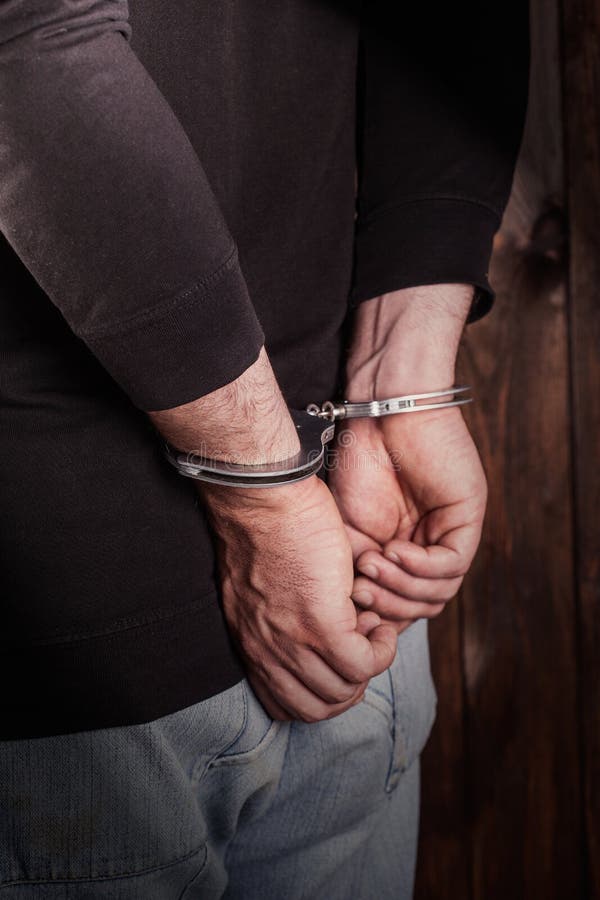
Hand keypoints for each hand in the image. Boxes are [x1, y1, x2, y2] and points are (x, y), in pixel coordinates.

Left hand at [200, 475, 397, 721]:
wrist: (261, 499)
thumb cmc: (265, 528)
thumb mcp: (260, 588)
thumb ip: (278, 618)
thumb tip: (312, 630)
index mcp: (251, 644)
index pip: (284, 703)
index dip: (319, 689)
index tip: (335, 656)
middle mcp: (267, 652)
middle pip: (314, 709)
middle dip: (347, 688)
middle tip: (360, 647)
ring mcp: (294, 641)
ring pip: (342, 692)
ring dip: (367, 667)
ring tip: (373, 628)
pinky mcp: (322, 624)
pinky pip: (363, 664)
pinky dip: (380, 650)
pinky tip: (379, 622)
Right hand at [328, 406, 486, 631]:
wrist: (379, 411)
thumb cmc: (360, 460)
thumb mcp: (348, 529)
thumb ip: (357, 569)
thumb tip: (358, 612)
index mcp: (406, 549)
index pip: (403, 602)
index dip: (378, 612)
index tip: (349, 605)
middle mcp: (432, 544)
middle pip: (423, 604)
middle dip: (389, 605)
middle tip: (360, 592)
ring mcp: (452, 531)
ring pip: (439, 591)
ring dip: (401, 587)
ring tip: (371, 567)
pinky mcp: (468, 517)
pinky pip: (451, 564)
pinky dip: (419, 567)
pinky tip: (393, 551)